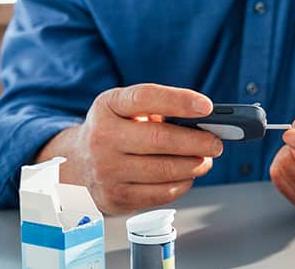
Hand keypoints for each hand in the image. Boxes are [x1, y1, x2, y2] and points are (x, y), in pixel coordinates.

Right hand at [37, 84, 222, 214]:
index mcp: (108, 106)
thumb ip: (158, 108)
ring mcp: (106, 170)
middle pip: (160, 139)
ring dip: (194, 166)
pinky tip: (187, 176)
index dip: (178, 101)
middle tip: (216, 143)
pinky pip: (160, 194)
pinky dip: (182, 184)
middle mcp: (102, 137)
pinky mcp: (115, 197)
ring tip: (205, 160)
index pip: (145, 98)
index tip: (206, 106)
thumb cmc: (114, 129)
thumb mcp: (125, 108)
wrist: (78, 163)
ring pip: (164, 171)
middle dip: (197, 142)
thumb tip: (203, 123)